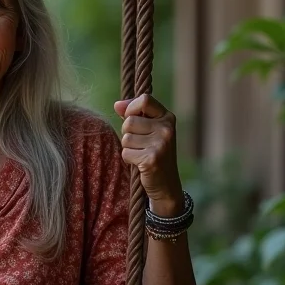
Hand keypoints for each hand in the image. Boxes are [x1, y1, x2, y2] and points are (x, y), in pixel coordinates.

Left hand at [114, 93, 182, 211]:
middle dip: (127, 133)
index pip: (144, 100)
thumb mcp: (149, 130)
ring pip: (126, 138)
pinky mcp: (151, 159)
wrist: (166, 184)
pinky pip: (125, 152)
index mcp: (168, 118)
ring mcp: (161, 144)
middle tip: (140, 144)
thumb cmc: (153, 152)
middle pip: (129, 122)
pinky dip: (129, 159)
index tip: (129, 116)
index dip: (131, 108)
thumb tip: (117, 105)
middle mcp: (167, 129)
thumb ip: (133, 115)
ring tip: (141, 153)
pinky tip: (140, 163)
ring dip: (128, 147)